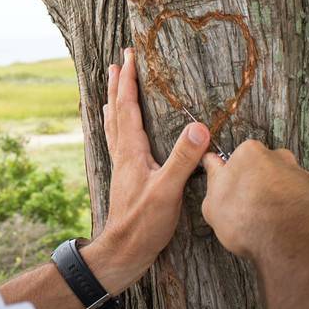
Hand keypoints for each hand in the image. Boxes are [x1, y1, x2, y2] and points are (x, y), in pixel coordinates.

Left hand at [82, 48, 211, 293]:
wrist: (122, 252)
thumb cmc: (143, 224)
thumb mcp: (168, 191)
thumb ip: (182, 159)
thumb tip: (199, 126)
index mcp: (132, 150)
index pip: (128, 106)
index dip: (128, 80)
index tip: (129, 56)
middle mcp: (123, 153)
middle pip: (116, 110)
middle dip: (117, 84)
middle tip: (116, 62)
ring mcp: (121, 165)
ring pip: (114, 124)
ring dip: (113, 101)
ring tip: (110, 87)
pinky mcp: (124, 177)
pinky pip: (117, 141)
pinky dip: (116, 125)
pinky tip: (119, 131)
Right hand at [201, 140, 308, 260]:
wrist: (292, 241)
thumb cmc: (248, 218)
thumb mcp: (213, 202)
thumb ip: (213, 178)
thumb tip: (212, 164)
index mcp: (250, 152)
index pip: (237, 158)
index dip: (232, 177)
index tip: (229, 192)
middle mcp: (279, 157)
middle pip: (264, 167)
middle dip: (257, 184)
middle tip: (247, 208)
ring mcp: (302, 176)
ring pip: (284, 183)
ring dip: (277, 197)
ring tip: (268, 222)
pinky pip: (301, 200)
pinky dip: (294, 210)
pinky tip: (285, 227)